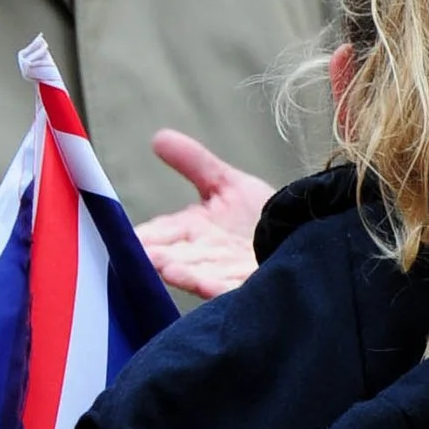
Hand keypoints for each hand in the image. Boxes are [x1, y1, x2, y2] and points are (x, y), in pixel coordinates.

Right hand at [136, 130, 270, 300]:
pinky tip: (206, 283)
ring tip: (164, 266)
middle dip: (157, 256)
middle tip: (136, 252)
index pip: (161, 233)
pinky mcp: (251, 288)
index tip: (124, 235)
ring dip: (182, 272)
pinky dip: (218, 287)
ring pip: (200, 275)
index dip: (144, 235)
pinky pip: (232, 290)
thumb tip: (157, 137)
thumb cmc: (263, 217)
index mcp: (194, 232)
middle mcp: (206, 256)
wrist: (304, 238)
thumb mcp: (226, 184)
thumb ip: (194, 163)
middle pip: (175, 256)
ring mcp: (228, 275)